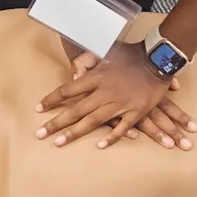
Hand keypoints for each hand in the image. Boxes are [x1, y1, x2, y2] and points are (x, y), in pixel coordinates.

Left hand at [36, 42, 196, 149]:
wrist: (157, 57)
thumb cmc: (132, 53)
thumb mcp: (107, 50)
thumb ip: (89, 60)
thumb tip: (75, 71)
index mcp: (96, 77)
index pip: (67, 90)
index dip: (52, 99)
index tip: (39, 108)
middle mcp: (104, 92)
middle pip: (76, 110)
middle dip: (56, 123)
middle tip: (40, 134)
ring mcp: (120, 103)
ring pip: (93, 121)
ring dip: (75, 133)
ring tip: (58, 143)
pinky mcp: (135, 111)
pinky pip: (121, 127)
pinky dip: (111, 137)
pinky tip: (99, 146)